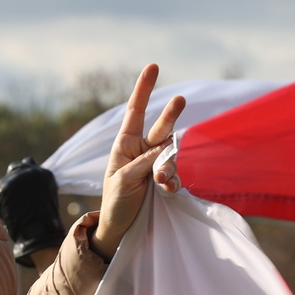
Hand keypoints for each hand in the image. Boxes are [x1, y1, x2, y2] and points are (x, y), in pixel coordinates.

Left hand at [0, 158, 66, 267]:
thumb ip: (36, 188)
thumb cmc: (45, 225)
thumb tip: (23, 188)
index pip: (28, 162)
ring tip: (12, 212)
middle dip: (12, 178)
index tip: (20, 184)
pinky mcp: (1, 189)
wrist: (36, 233)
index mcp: (43, 174)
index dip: (23, 175)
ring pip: (2, 183)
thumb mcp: (47, 200)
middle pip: (14, 167)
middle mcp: (29, 172)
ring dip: (4, 194)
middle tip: (11, 195)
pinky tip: (5, 215)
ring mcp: (14, 179)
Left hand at [91, 64, 185, 260]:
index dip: (144, 89)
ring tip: (160, 180)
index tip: (153, 66)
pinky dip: (172, 182)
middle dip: (170, 115)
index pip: (134, 112)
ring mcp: (156, 164)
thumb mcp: (123, 180)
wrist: (119, 228)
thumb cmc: (115, 201)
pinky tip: (167, 190)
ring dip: (168, 165)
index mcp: (125, 145)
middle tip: (179, 100)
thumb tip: (165, 152)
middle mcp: (142, 150)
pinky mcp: (166, 180)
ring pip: (171, 153)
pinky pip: (175, 175)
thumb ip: (143, 163)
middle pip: (161, 126)